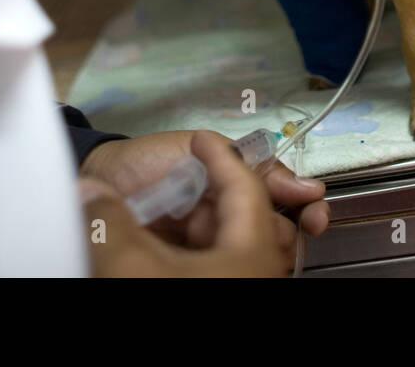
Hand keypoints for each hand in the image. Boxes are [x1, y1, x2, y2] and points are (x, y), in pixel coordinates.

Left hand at [80, 131, 297, 275]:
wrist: (101, 178)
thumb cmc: (148, 159)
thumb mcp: (206, 147)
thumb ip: (253, 163)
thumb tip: (308, 186)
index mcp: (236, 189)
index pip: (283, 204)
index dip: (304, 210)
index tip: (313, 215)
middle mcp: (227, 221)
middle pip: (275, 236)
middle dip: (277, 230)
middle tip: (265, 225)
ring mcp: (208, 247)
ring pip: (251, 256)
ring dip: (246, 245)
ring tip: (214, 231)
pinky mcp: (186, 265)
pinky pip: (215, 267)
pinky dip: (218, 261)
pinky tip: (209, 253)